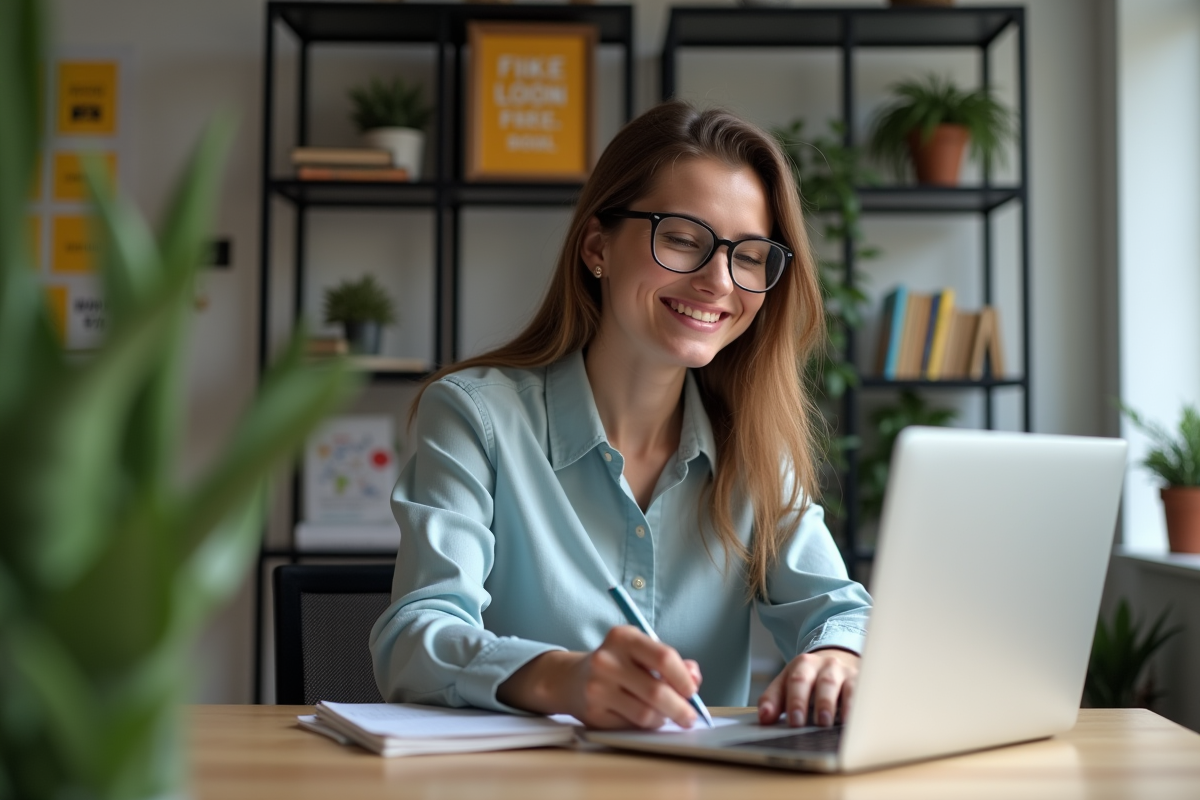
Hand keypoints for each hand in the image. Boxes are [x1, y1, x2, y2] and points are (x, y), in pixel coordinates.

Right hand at [497, 626, 701, 729]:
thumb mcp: (640, 651)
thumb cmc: (617, 664)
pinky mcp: (593, 713)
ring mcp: (597, 688)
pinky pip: (630, 726)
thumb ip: (670, 662)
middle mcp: (607, 660)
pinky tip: (643, 718)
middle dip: (680, 708)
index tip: (691, 690)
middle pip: (656, 691)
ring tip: (665, 715)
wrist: (571, 679)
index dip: (683, 678)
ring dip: (662, 718)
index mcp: (623, 637)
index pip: (664, 658)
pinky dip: (644, 726)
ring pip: (645, 713)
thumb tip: (694, 678)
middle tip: (689, 716)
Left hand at [757, 648, 858, 727]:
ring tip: (828, 723)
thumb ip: (773, 700)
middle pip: (823, 682)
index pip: (797, 681)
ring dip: (837, 705)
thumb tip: (764, 718)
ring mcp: (845, 672)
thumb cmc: (807, 680)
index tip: (794, 721)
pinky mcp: (860, 681)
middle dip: (820, 703)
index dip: (796, 701)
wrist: (834, 664)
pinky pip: (860, 692)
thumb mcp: (786, 685)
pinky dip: (855, 707)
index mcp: (803, 664)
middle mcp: (826, 665)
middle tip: (816, 723)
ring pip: (845, 687)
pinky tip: (851, 721)